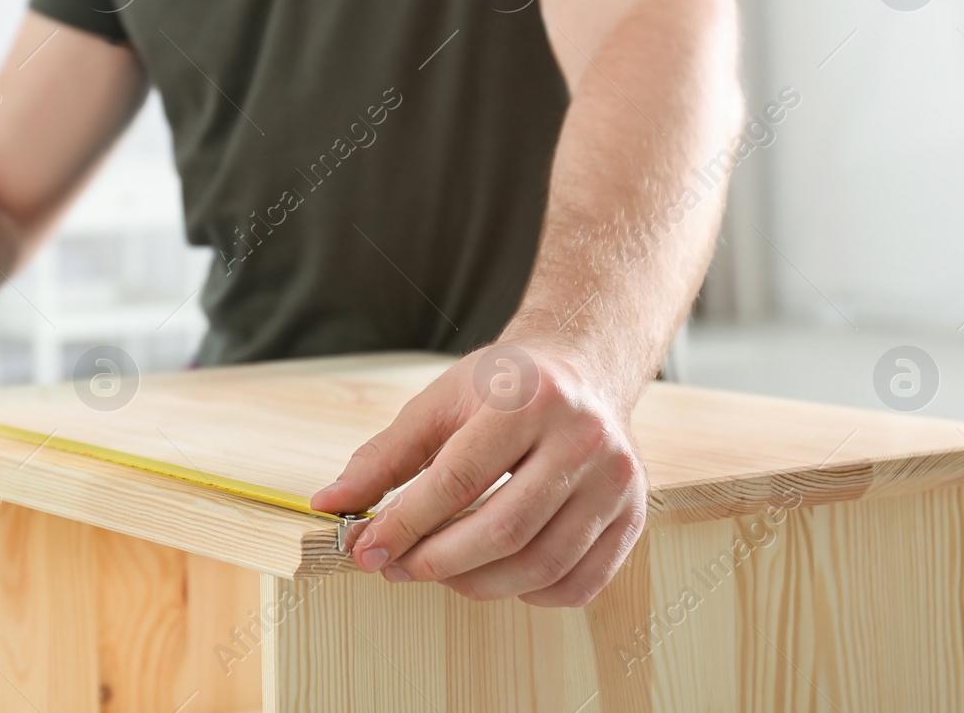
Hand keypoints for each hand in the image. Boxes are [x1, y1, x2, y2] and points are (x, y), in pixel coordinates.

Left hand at [310, 341, 647, 607]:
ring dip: (478, 584)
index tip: (366, 550)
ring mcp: (617, 480)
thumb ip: (383, 456)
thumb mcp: (438, 403)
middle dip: (437, 562)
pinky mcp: (633, 515)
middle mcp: (583, 438)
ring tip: (440, 572)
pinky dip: (530, 596)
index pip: (457, 480)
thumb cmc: (504, 387)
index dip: (404, 524)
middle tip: (396, 568)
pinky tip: (497, 575)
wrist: (583, 368)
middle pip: (503, 529)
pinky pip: (579, 583)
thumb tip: (330, 505)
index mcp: (529, 398)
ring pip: (542, 565)